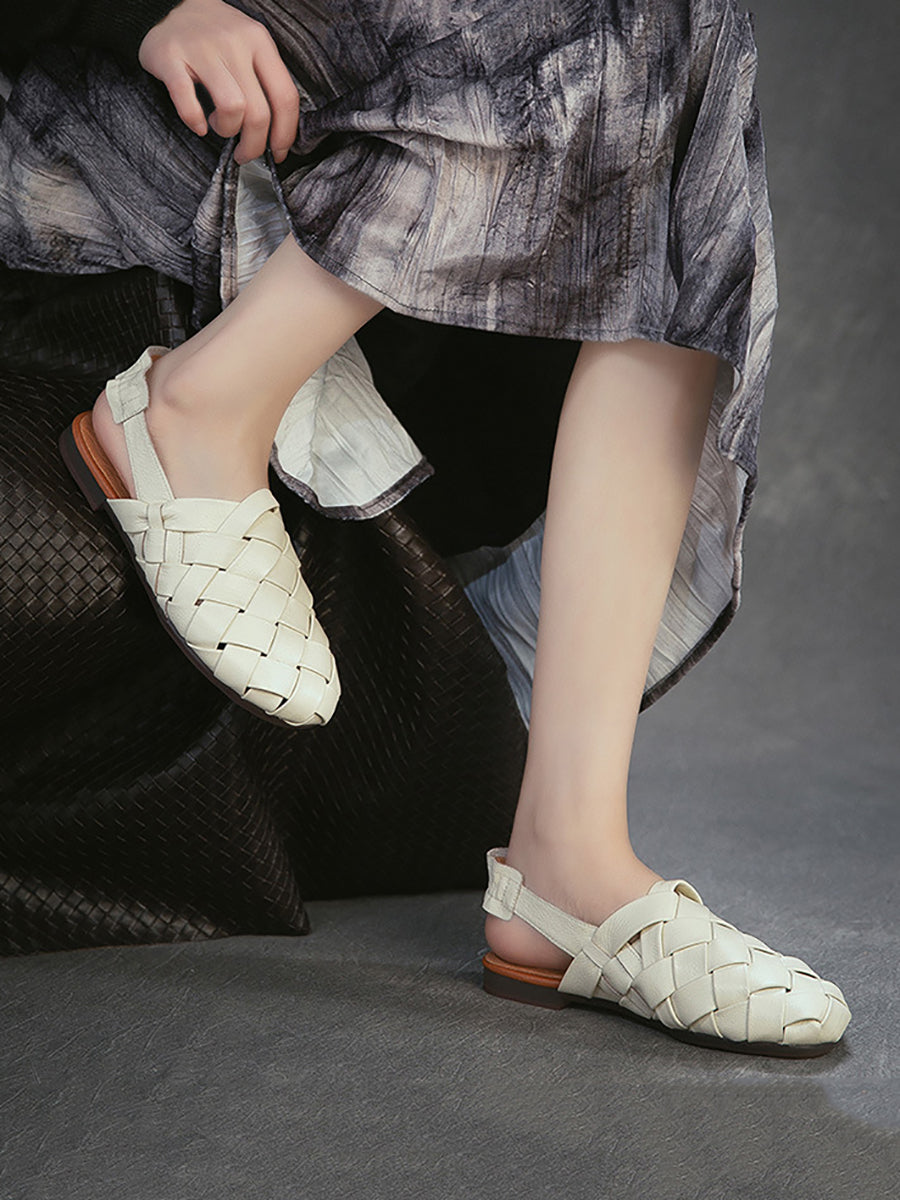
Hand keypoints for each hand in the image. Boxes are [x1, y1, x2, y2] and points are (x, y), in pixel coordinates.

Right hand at [138, 0, 300, 163]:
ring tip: (219, 126)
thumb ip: (265, 79)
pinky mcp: (170, 56)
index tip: (278, 152)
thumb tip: (279, 132)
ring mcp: (201, 48)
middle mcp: (234, 42)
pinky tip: (198, 125)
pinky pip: (187, 101)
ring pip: (232, 107)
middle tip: (245, 154)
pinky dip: (195, 121)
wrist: (169, 2)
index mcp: (259, 41)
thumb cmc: (215, 35)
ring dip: (227, 129)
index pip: (285, 97)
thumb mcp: (249, 45)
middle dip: (254, 144)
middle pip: (259, 111)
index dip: (285, 134)